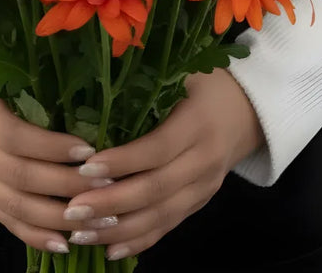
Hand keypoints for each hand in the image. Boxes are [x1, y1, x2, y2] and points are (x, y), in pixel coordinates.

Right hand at [0, 47, 110, 253]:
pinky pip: (3, 219)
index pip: (15, 136)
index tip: (89, 150)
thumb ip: (28, 80)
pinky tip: (62, 242)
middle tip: (106, 184)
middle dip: (65, 185)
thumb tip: (83, 92)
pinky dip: (33, 235)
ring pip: (12, 205)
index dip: (52, 147)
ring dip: (55, 217)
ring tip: (94, 217)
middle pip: (18, 176)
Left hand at [60, 68, 265, 260]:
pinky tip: (109, 249)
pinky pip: (169, 227)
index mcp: (198, 122)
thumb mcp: (181, 73)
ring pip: (161, 215)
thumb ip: (146, 82)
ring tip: (80, 233)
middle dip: (112, 204)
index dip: (122, 161)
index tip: (85, 168)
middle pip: (157, 189)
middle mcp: (205, 159)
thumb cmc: (203, 84)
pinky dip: (139, 241)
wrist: (249, 109)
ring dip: (119, 230)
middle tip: (72, 209)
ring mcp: (205, 186)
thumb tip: (96, 85)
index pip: (157, 148)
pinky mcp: (201, 203)